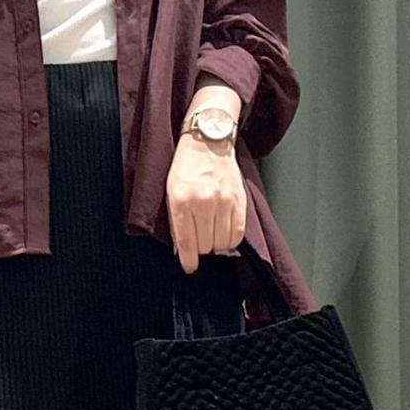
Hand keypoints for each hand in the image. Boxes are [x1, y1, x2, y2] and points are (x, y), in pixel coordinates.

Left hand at [166, 132, 246, 273]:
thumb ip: (176, 222)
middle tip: (199, 239)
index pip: (186, 242)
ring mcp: (223, 201)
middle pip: (205, 245)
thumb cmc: (186, 166)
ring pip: (222, 242)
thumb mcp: (171, 192)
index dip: (188, 260)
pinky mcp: (239, 200)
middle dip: (201, 248)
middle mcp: (202, 202)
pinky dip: (231, 239)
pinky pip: (238, 233)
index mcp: (181, 200)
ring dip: (216, 243)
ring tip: (211, 233)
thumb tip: (182, 250)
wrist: (208, 142)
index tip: (190, 267)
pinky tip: (224, 233)